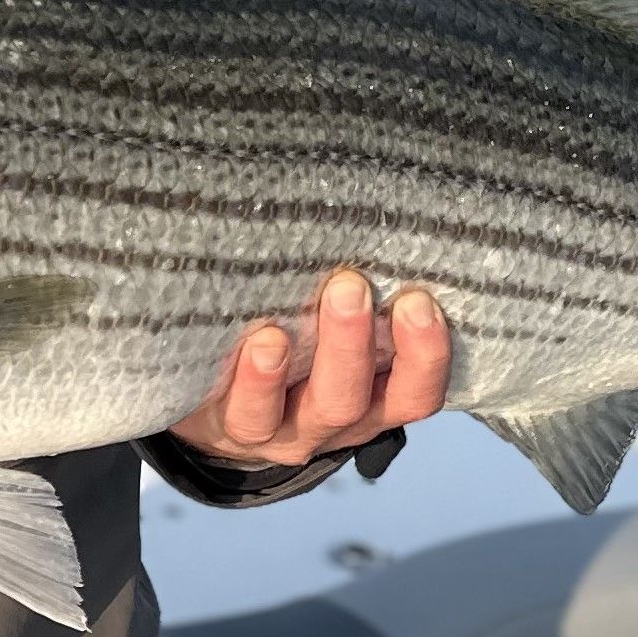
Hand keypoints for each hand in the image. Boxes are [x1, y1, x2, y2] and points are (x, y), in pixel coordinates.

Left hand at [167, 270, 450, 467]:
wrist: (212, 408)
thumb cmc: (287, 345)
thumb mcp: (324, 324)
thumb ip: (351, 290)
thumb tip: (367, 206)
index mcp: (369, 395)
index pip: (415, 390)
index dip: (426, 354)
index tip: (419, 299)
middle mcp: (333, 419)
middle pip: (355, 398)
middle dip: (354, 343)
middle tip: (350, 286)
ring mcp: (284, 430)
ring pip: (310, 408)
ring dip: (302, 364)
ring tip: (287, 328)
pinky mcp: (234, 427)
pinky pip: (249, 413)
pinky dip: (254, 381)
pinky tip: (257, 341)